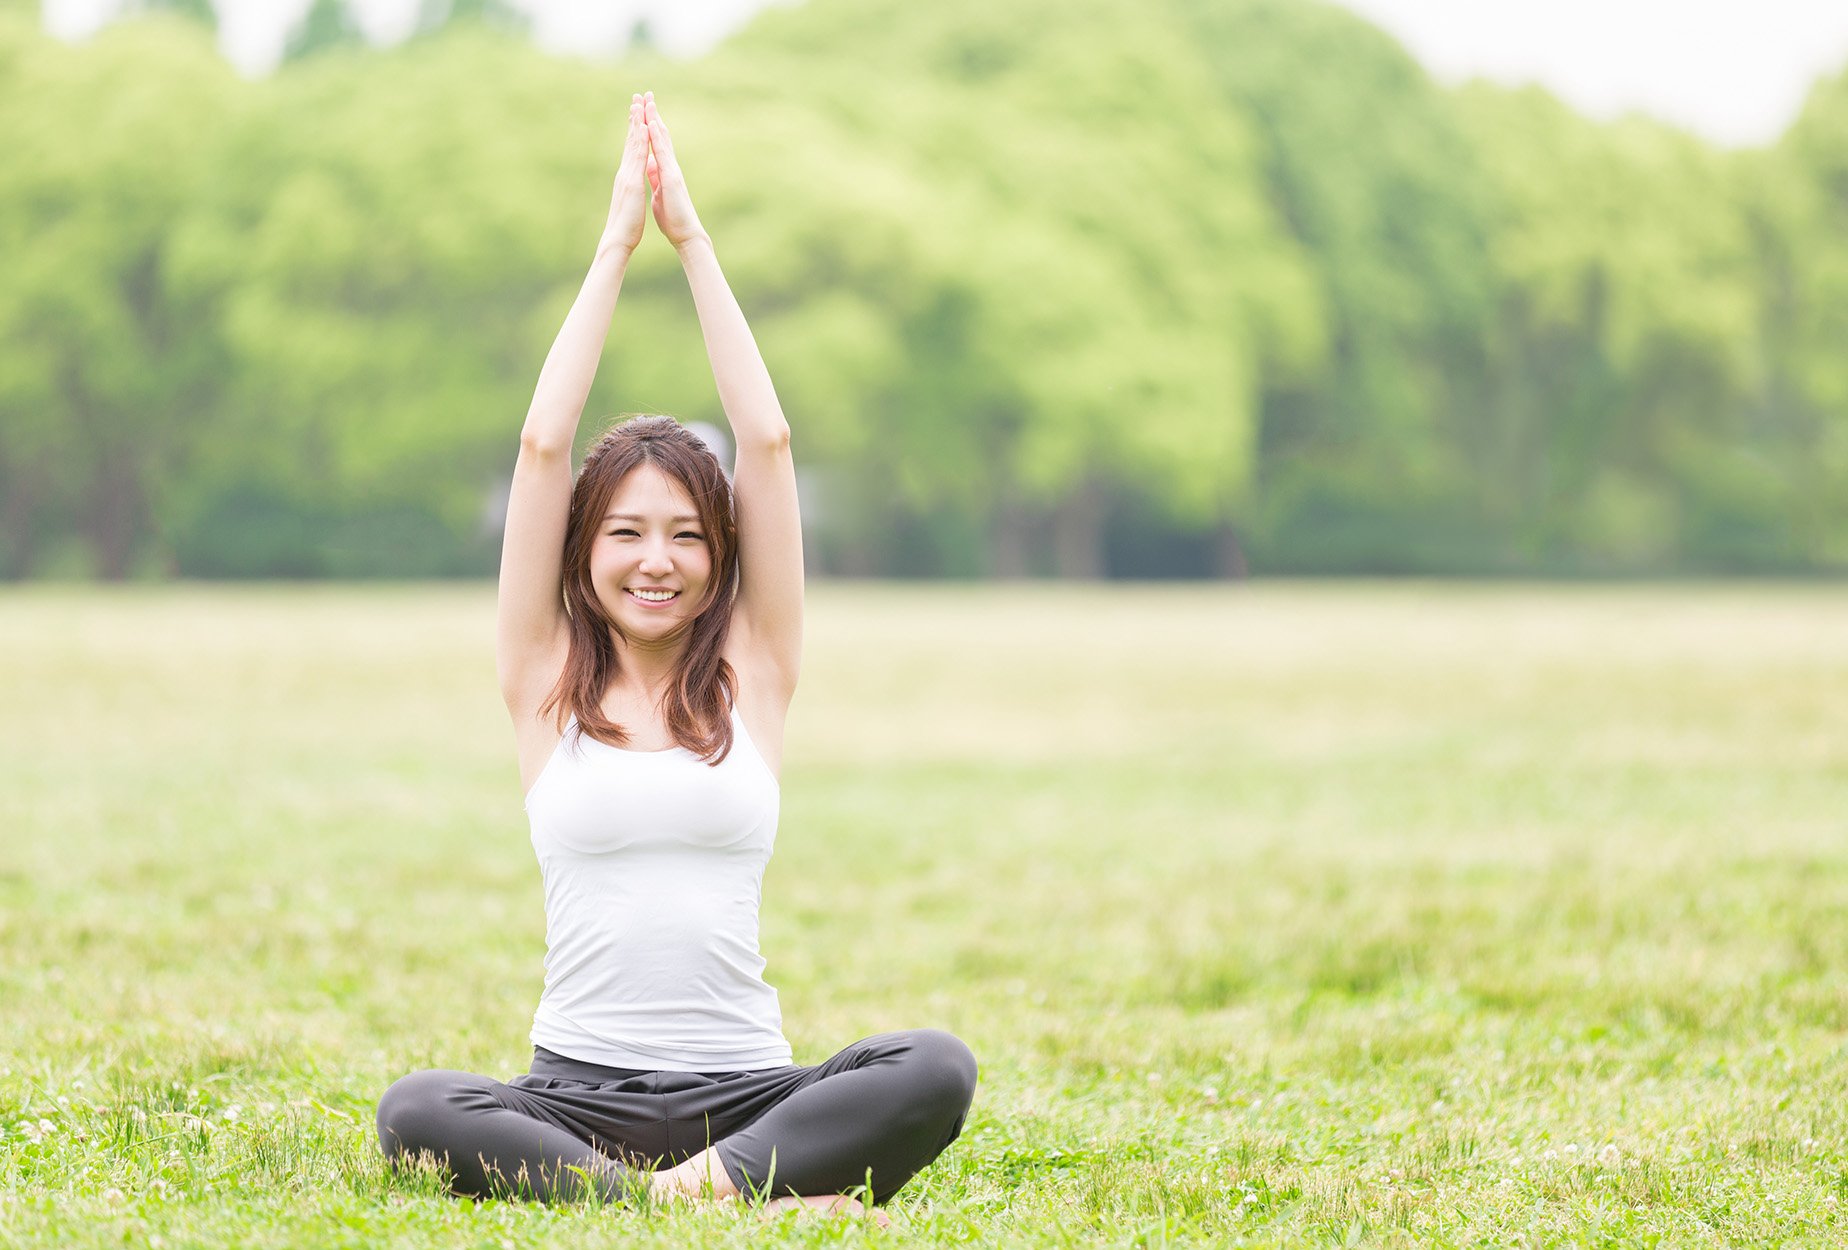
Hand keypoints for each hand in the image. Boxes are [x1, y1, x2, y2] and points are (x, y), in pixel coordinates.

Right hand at [602, 94, 649, 255]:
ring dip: (636, 123)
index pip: (632, 150)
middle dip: (634, 119)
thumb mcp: (630, 202)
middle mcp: (625, 172)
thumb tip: (631, 183)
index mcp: (627, 177)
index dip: (634, 131)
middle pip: (630, 141)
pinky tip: (643, 127)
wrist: (618, 239)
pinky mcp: (631, 182)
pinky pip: (637, 157)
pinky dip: (640, 141)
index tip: (637, 114)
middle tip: (636, 98)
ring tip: (638, 103)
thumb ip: (631, 189)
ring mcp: (627, 175)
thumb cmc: (625, 225)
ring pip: (632, 144)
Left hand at [642, 93, 708, 250]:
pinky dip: (657, 138)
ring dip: (655, 119)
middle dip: (653, 115)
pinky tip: (653, 125)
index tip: (642, 111)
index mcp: (664, 171)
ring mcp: (672, 170)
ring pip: (662, 140)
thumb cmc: (673, 218)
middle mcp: (670, 166)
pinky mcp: (672, 177)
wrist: (686, 233)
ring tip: (649, 101)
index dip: (649, 127)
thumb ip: (656, 179)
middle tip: (647, 95)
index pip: (655, 144)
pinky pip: (663, 153)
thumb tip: (650, 168)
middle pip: (660, 136)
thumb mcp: (660, 193)